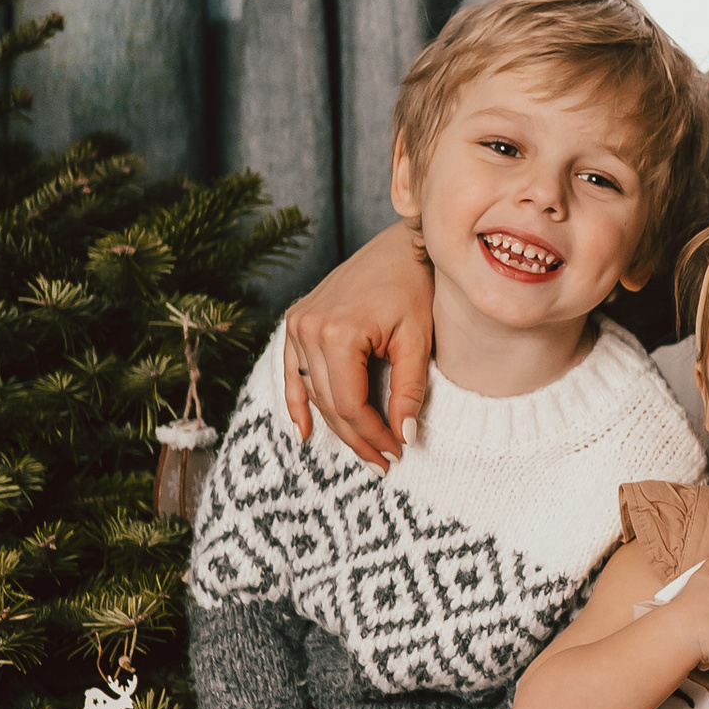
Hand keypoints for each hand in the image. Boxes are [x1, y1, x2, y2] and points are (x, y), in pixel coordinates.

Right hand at [282, 223, 433, 467]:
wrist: (400, 247)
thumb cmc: (414, 288)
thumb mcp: (417, 342)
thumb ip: (408, 391)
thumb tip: (403, 437)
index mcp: (338, 333)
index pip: (350, 404)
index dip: (373, 434)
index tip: (396, 453)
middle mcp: (309, 328)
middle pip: (329, 402)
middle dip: (358, 436)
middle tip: (382, 461)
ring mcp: (297, 323)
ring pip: (312, 392)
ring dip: (335, 425)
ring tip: (363, 450)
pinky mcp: (296, 321)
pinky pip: (291, 371)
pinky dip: (298, 402)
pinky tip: (306, 432)